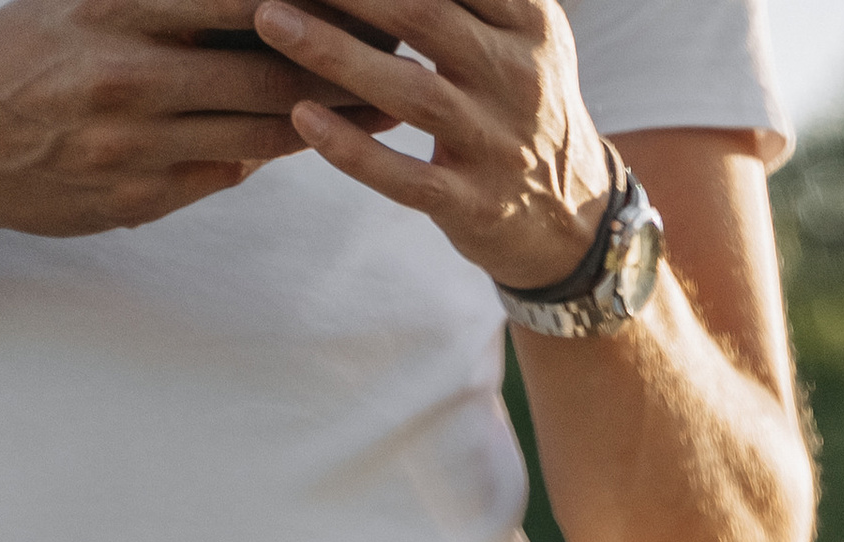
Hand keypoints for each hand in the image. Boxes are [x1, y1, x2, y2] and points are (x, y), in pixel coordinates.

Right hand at [0, 0, 354, 254]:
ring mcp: (139, 141)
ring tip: (389, 101)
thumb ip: (164, 4)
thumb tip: (259, 4)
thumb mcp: (87, 4)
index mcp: (119, 8)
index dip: (309, 1)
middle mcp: (132, 72)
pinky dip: (277, 150)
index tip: (367, 0)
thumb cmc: (31, 55)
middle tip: (403, 52)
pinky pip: (229, 169)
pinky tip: (322, 140)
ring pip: (261, 127)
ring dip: (332, 117)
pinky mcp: (141, 194)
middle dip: (343, 61)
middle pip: (268, 67)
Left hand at [254, 0, 608, 290]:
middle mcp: (518, 79)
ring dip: (335, 55)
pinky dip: (354, 151)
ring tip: (269, 20)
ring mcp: (498, 147)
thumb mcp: (523, 29)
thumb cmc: (520, 100)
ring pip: (412, 95)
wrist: (574, 219)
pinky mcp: (475, 206)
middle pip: (425, 17)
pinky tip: (303, 120)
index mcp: (530, 23)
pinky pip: (408, 178)